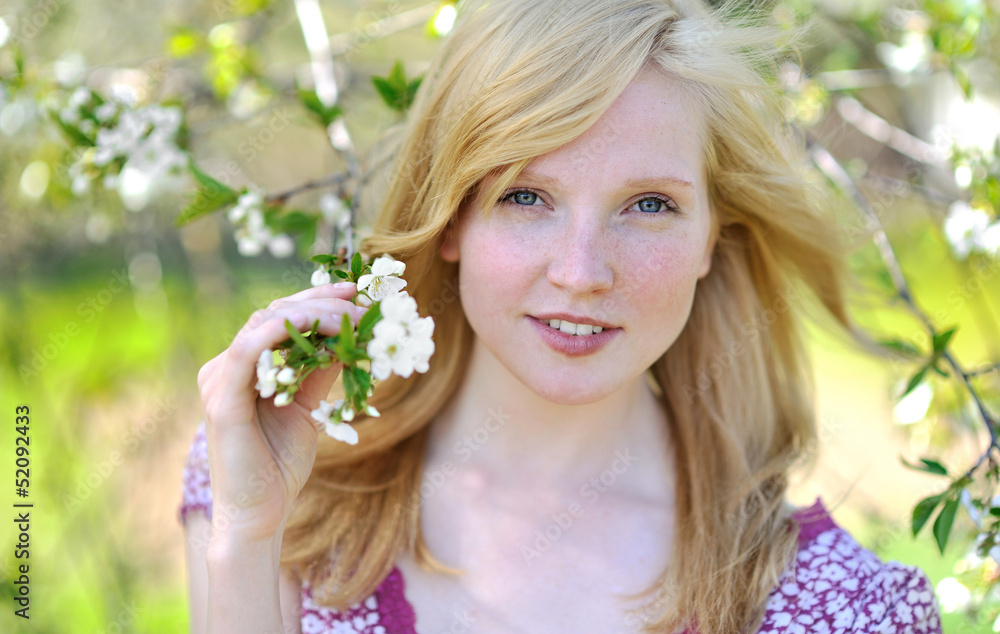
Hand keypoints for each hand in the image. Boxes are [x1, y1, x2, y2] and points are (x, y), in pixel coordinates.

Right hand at [197, 282, 366, 543]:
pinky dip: (282, 332)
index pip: (278, 318)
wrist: (259, 515)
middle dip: (322, 303)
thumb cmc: (279, 466)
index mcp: (242, 369)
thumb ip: (317, 375)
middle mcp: (225, 368)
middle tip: (362, 304)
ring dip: (313, 314)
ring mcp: (219, 380)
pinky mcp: (221, 400)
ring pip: (265, 323)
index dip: (316, 300)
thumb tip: (345, 342)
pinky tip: (317, 328)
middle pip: (274, 313)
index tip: (354, 293)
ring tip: (352, 318)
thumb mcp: (307, 410)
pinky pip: (248, 350)